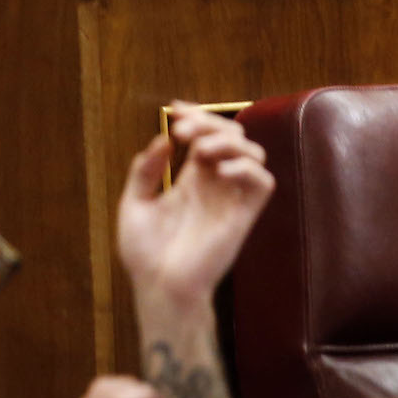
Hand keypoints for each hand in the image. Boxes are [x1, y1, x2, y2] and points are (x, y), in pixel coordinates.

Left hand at [117, 104, 274, 313]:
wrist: (159, 288)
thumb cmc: (146, 254)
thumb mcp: (134, 203)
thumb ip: (145, 170)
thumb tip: (163, 140)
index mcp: (191, 181)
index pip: (205, 137)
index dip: (196, 117)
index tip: (175, 109)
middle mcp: (214, 186)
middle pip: (231, 137)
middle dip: (209, 122)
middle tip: (183, 129)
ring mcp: (230, 200)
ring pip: (253, 154)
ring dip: (229, 141)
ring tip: (201, 150)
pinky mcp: (242, 217)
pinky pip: (264, 183)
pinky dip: (247, 168)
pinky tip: (219, 172)